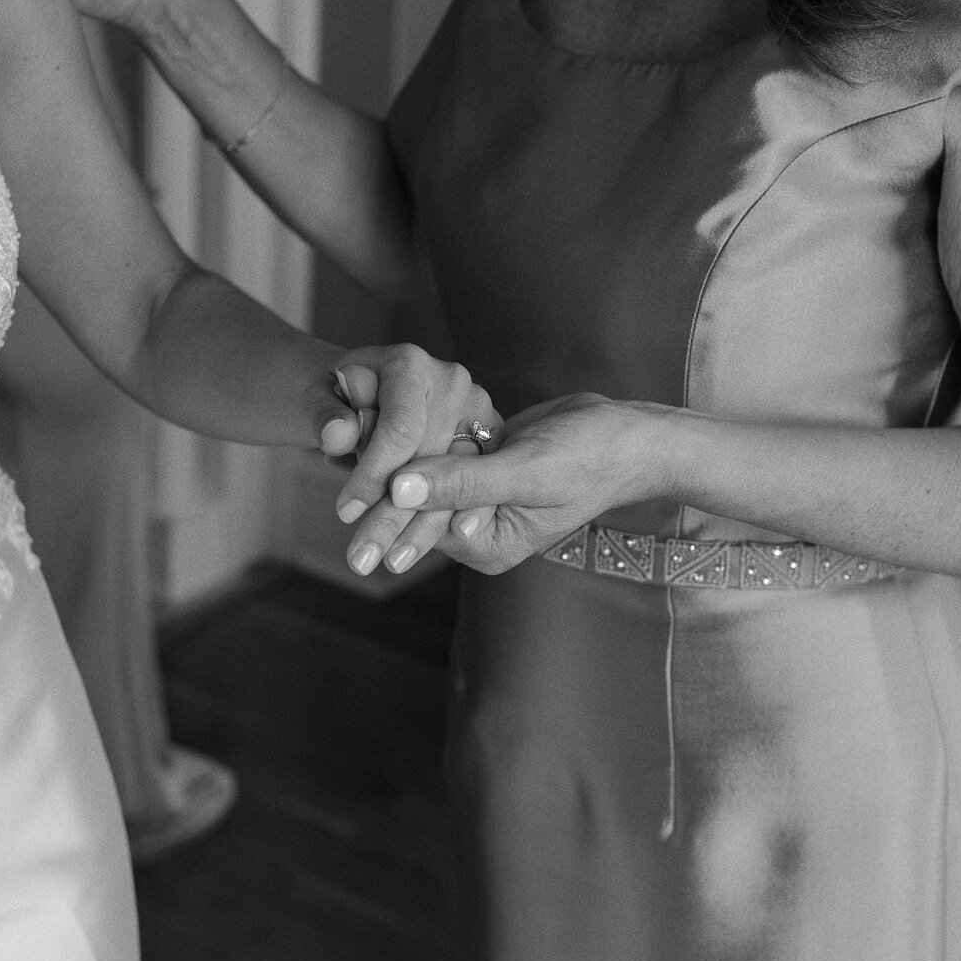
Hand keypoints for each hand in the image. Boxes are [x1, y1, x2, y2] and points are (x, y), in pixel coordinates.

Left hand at [327, 345, 501, 576]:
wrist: (369, 387)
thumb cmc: (337, 392)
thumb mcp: (318, 395)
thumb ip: (326, 412)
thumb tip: (335, 436)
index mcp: (410, 365)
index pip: (400, 428)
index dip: (374, 473)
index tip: (346, 513)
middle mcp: (452, 385)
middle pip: (429, 461)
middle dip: (394, 517)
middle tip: (360, 562)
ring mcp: (478, 413)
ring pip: (454, 480)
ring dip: (420, 530)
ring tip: (391, 564)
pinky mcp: (491, 440)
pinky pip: (473, 486)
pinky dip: (449, 519)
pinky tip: (437, 545)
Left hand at [350, 394, 669, 575]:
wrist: (629, 436)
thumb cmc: (590, 458)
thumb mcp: (525, 471)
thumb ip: (461, 482)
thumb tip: (400, 489)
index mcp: (488, 545)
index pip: (422, 527)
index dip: (383, 508)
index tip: (342, 498)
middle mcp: (478, 530)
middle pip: (416, 507)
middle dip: (377, 488)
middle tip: (331, 466)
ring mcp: (479, 500)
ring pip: (424, 479)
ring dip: (391, 457)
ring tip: (343, 436)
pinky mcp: (482, 468)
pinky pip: (440, 456)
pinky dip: (416, 439)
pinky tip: (381, 415)